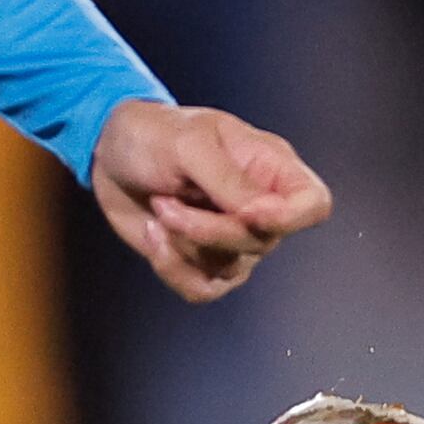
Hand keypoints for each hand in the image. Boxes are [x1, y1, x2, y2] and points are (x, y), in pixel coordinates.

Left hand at [92, 97, 326, 304]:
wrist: (109, 154)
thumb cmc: (154, 134)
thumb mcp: (190, 144)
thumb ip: (229, 179)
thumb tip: (261, 213)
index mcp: (270, 167)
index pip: (313, 204)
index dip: (290, 218)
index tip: (248, 214)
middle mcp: (260, 207)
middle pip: (265, 243)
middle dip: (209, 230)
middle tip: (168, 204)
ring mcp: (232, 238)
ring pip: (231, 270)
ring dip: (185, 245)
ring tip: (160, 209)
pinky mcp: (201, 260)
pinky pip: (202, 289)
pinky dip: (173, 268)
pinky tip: (154, 236)